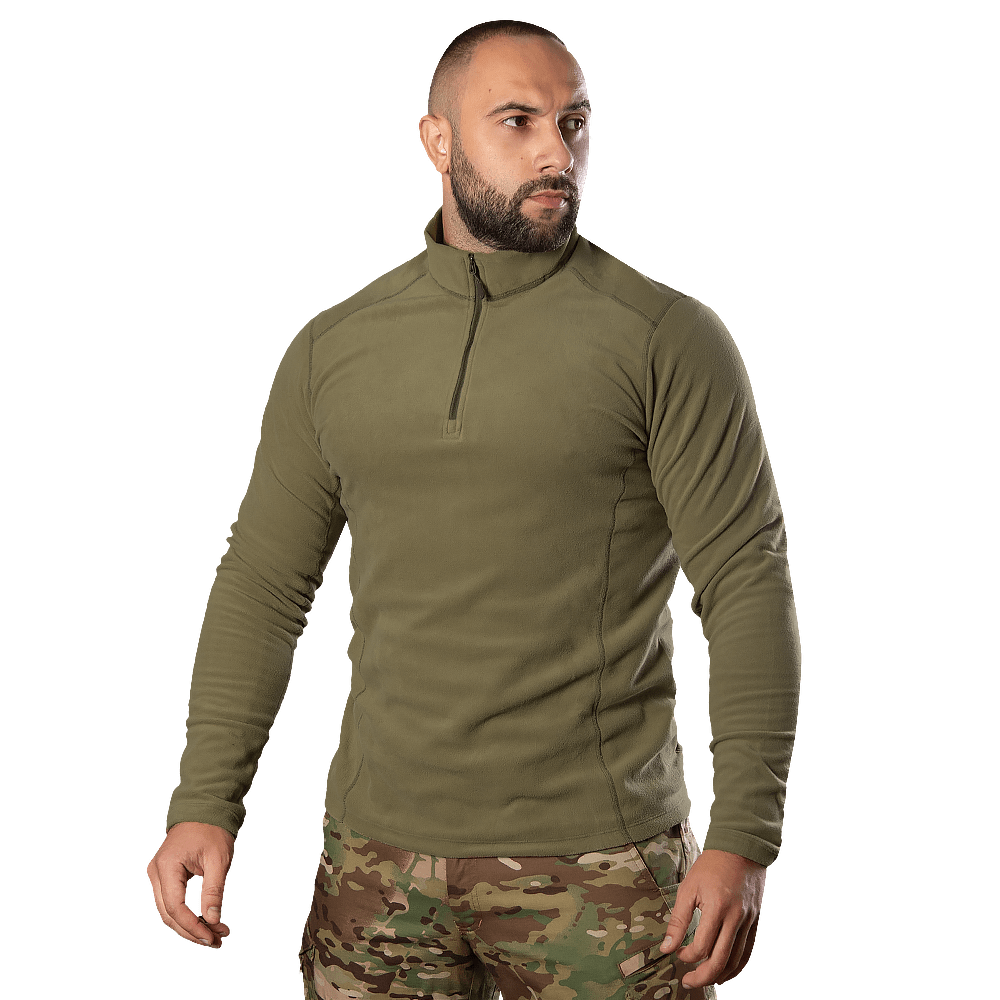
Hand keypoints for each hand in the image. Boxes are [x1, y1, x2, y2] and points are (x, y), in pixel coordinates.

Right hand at [147, 821, 234, 948]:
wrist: (204, 808)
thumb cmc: (212, 830)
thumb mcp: (218, 859)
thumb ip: (214, 890)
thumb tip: (212, 919)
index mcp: (167, 866)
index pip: (174, 907)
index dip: (192, 926)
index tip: (211, 937)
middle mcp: (156, 872)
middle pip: (169, 914)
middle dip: (192, 931)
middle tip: (216, 942)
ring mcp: (158, 875)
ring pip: (169, 911)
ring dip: (191, 926)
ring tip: (216, 935)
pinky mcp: (165, 877)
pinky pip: (173, 902)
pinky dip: (188, 914)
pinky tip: (207, 922)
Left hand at [658, 848, 765, 988]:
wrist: (740, 849)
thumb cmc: (710, 866)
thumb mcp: (688, 888)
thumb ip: (678, 920)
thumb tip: (666, 947)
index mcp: (717, 907)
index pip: (702, 946)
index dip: (687, 956)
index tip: (677, 953)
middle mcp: (736, 917)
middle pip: (720, 960)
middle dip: (702, 976)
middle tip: (688, 981)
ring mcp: (748, 921)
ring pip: (735, 961)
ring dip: (719, 976)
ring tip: (704, 979)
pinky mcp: (755, 922)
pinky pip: (747, 953)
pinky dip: (736, 967)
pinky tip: (724, 972)